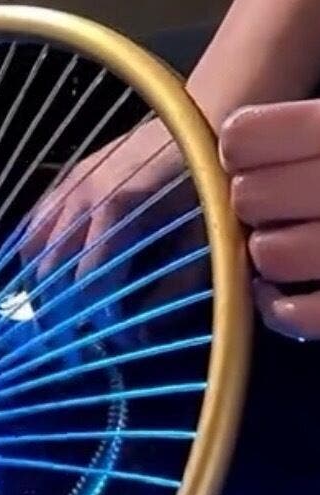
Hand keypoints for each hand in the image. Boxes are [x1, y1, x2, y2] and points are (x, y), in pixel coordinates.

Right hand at [17, 119, 198, 341]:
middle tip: (62, 334)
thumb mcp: (203, 240)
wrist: (205, 119)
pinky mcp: (70, 176)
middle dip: (56, 305)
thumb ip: (169, 289)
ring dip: (37, 278)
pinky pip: (36, 218)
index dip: (93, 316)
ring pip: (33, 242)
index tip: (99, 341)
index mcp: (118, 214)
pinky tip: (36, 267)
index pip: (89, 280)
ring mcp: (72, 184)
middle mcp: (84, 198)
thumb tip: (138, 334)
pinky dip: (32, 247)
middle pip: (52, 266)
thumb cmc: (211, 183)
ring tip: (45, 305)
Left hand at [221, 100, 319, 339]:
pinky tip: (283, 292)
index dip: (242, 145)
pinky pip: (301, 316)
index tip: (255, 152)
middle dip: (255, 200)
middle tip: (280, 199)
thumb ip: (311, 123)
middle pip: (249, 197)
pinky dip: (280, 309)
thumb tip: (238, 136)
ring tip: (293, 238)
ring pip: (270, 255)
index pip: (245, 137)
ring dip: (270, 251)